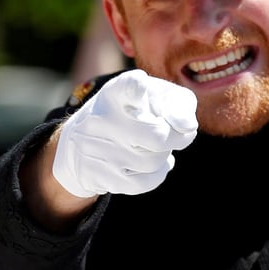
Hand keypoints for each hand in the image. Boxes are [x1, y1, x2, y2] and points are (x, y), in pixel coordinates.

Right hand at [52, 69, 198, 197]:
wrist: (80, 143)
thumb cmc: (132, 114)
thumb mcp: (154, 97)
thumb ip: (178, 104)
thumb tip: (188, 126)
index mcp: (116, 93)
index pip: (126, 86)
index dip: (136, 87)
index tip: (141, 86)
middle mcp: (101, 119)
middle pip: (157, 135)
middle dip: (176, 139)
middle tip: (176, 135)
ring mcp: (96, 149)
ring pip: (153, 161)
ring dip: (163, 155)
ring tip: (156, 147)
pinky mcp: (97, 175)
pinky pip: (142, 183)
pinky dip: (156, 174)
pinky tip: (154, 165)